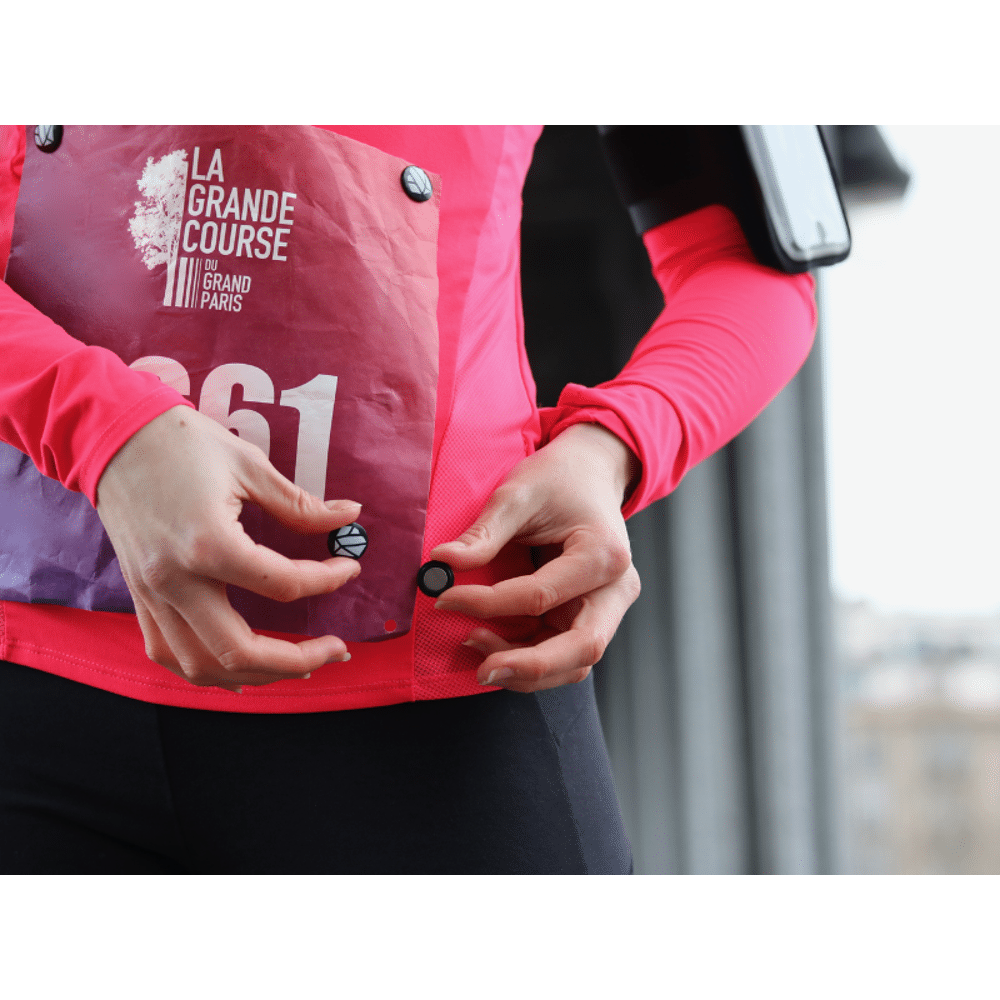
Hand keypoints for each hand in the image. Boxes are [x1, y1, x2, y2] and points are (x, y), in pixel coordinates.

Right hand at [95, 405, 361, 691]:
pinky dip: (207, 672)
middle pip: (240, 651)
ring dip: (255, 676)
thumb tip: (349, 517)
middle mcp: (176, 580)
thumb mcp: (249, 465)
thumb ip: (300, 504)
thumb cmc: (181, 442)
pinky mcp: (140, 596)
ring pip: (201, 666)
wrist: (113, 434)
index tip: (349, 568)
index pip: (282, 583)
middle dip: (298, 660)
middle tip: (337, 648)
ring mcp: (152, 594)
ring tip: (298, 666)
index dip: (327, 580)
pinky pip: (169, 653)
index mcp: (208, 543)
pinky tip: (240, 672)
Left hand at [430, 423, 640, 692]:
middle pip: (582, 648)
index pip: (541, 596)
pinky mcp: (590, 616)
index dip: (488, 604)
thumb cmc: (558, 480)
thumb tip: (442, 563)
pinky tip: (491, 643)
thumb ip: (485, 533)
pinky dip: (528, 658)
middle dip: (529, 667)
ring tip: (476, 647)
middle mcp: (616, 589)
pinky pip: (563, 654)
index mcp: (603, 554)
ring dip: (526, 669)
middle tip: (483, 671)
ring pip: (574, 662)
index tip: (444, 598)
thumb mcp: (518, 494)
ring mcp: (607, 608)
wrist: (589, 474)